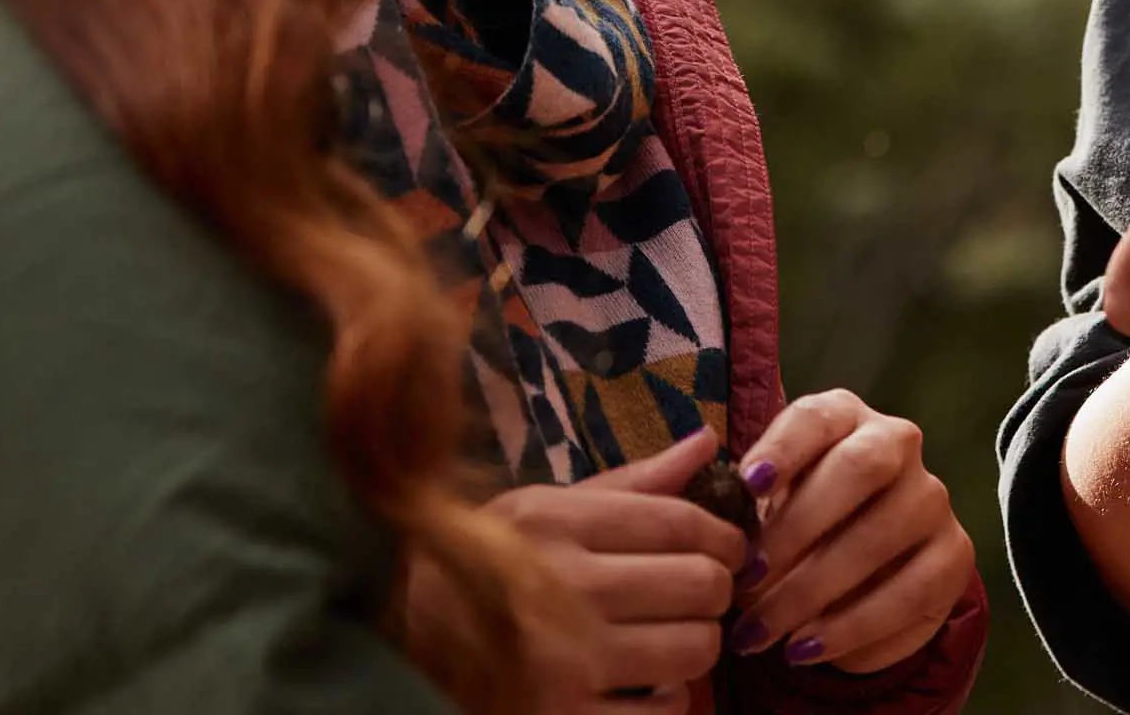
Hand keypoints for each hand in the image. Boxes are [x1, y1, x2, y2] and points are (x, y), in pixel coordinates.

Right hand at [487, 430, 753, 712]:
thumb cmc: (479, 566)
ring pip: (693, 647)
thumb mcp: (537, 509)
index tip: (730, 546)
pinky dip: (670, 699)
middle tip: (702, 594)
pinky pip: (663, 711)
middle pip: (699, 582)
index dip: (724, 533)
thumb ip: (629, 484)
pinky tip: (646, 685)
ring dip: (697, 643)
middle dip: (716, 588)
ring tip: (674, 637)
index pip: (679, 521)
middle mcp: (564, 587)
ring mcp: (565, 661)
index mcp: (556, 522)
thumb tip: (708, 442)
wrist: (399, 641)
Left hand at [729, 389, 975, 673]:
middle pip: (859, 469)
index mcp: (843, 417)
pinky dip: (853, 628)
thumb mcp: (767, 505)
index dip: (783, 448)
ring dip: (814, 591)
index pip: (816, 417)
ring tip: (761, 633)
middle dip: (796, 529)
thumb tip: (719, 535)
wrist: (861, 567)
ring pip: (882, 537)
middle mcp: (898, 443)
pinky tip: (807, 649)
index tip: (748, 484)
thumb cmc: (797, 521)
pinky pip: (911, 593)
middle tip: (744, 581)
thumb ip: (745, 509)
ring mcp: (932, 498)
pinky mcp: (953, 555)